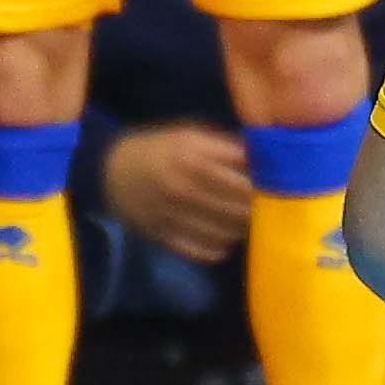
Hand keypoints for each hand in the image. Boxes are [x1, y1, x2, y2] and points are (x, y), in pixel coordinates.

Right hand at [99, 116, 255, 263]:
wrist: (110, 170)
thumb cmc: (160, 148)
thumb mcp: (190, 134)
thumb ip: (227, 146)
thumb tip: (266, 160)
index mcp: (192, 156)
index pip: (245, 180)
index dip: (265, 186)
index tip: (274, 185)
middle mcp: (183, 186)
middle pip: (238, 209)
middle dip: (257, 210)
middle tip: (265, 207)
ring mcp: (172, 214)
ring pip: (224, 233)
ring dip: (241, 230)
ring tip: (245, 221)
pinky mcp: (162, 236)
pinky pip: (201, 250)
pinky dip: (218, 247)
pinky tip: (224, 238)